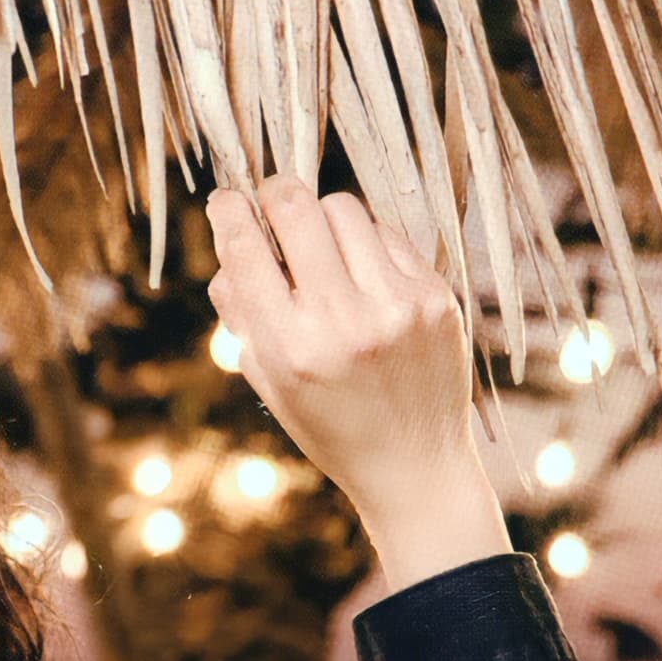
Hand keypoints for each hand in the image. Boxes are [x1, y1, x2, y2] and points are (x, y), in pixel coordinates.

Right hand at [206, 179, 507, 593]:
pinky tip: (362, 272)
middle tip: (270, 201)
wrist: (415, 466)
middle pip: (295, 206)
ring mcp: (395, 305)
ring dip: (321, 216)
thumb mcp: (270, 383)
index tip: (227, 200)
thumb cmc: (330, 426)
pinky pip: (387, 235)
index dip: (229, 212)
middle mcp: (342, 322)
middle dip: (273, 194)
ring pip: (343, 209)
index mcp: (290, 349)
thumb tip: (230, 247)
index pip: (245, 251)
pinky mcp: (434, 297)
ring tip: (321, 246)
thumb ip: (244, 317)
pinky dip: (364, 242)